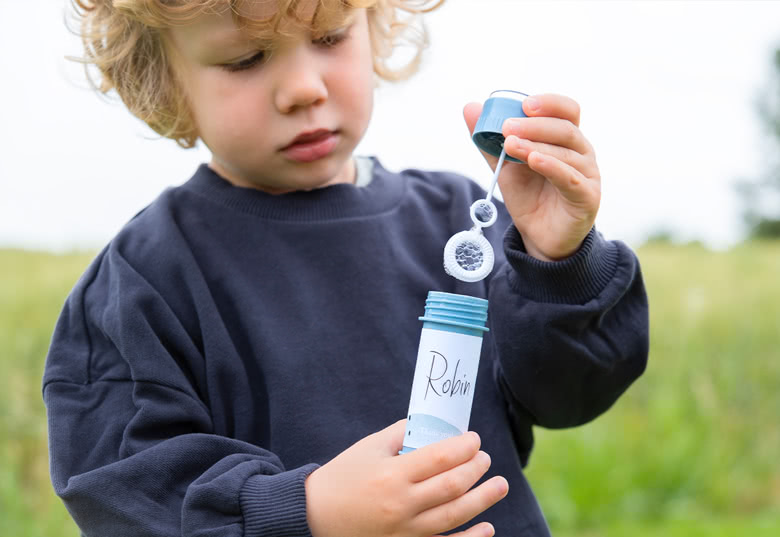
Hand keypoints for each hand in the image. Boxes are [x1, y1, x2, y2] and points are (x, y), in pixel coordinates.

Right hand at [305, 419, 507, 536]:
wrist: (315, 516)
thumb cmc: (343, 476)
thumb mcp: (369, 448)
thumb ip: (401, 434)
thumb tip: (433, 426)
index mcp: (392, 474)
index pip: (439, 457)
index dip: (463, 447)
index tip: (474, 439)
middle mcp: (401, 504)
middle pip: (452, 486)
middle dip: (476, 469)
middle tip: (485, 458)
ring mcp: (404, 531)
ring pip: (454, 515)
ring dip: (483, 499)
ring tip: (500, 484)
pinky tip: (487, 527)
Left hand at [464, 94, 600, 260]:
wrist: (539, 237)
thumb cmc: (529, 196)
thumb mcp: (505, 166)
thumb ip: (490, 140)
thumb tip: (470, 108)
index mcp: (566, 140)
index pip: (567, 111)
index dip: (549, 104)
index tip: (524, 104)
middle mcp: (582, 153)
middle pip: (565, 129)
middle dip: (534, 125)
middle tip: (506, 127)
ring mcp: (588, 174)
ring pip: (566, 152)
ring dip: (535, 145)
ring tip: (510, 145)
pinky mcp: (587, 197)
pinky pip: (570, 178)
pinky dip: (551, 166)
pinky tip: (533, 160)